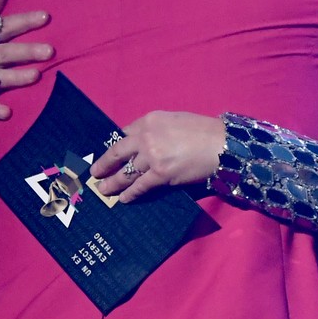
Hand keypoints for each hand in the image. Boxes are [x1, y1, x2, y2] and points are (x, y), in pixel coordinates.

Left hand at [90, 111, 224, 202]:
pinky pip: (140, 186)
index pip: (125, 133)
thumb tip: (142, 142)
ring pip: (126, 172)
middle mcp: (146, 136)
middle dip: (103, 164)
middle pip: (117, 152)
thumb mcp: (175, 120)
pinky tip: (123, 199)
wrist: (222, 145)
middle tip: (95, 173)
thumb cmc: (203, 131)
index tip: (109, 154)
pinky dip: (130, 194)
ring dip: (113, 183)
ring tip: (104, 190)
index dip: (115, 145)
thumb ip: (156, 129)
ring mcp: (152, 156)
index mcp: (149, 120)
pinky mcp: (160, 174)